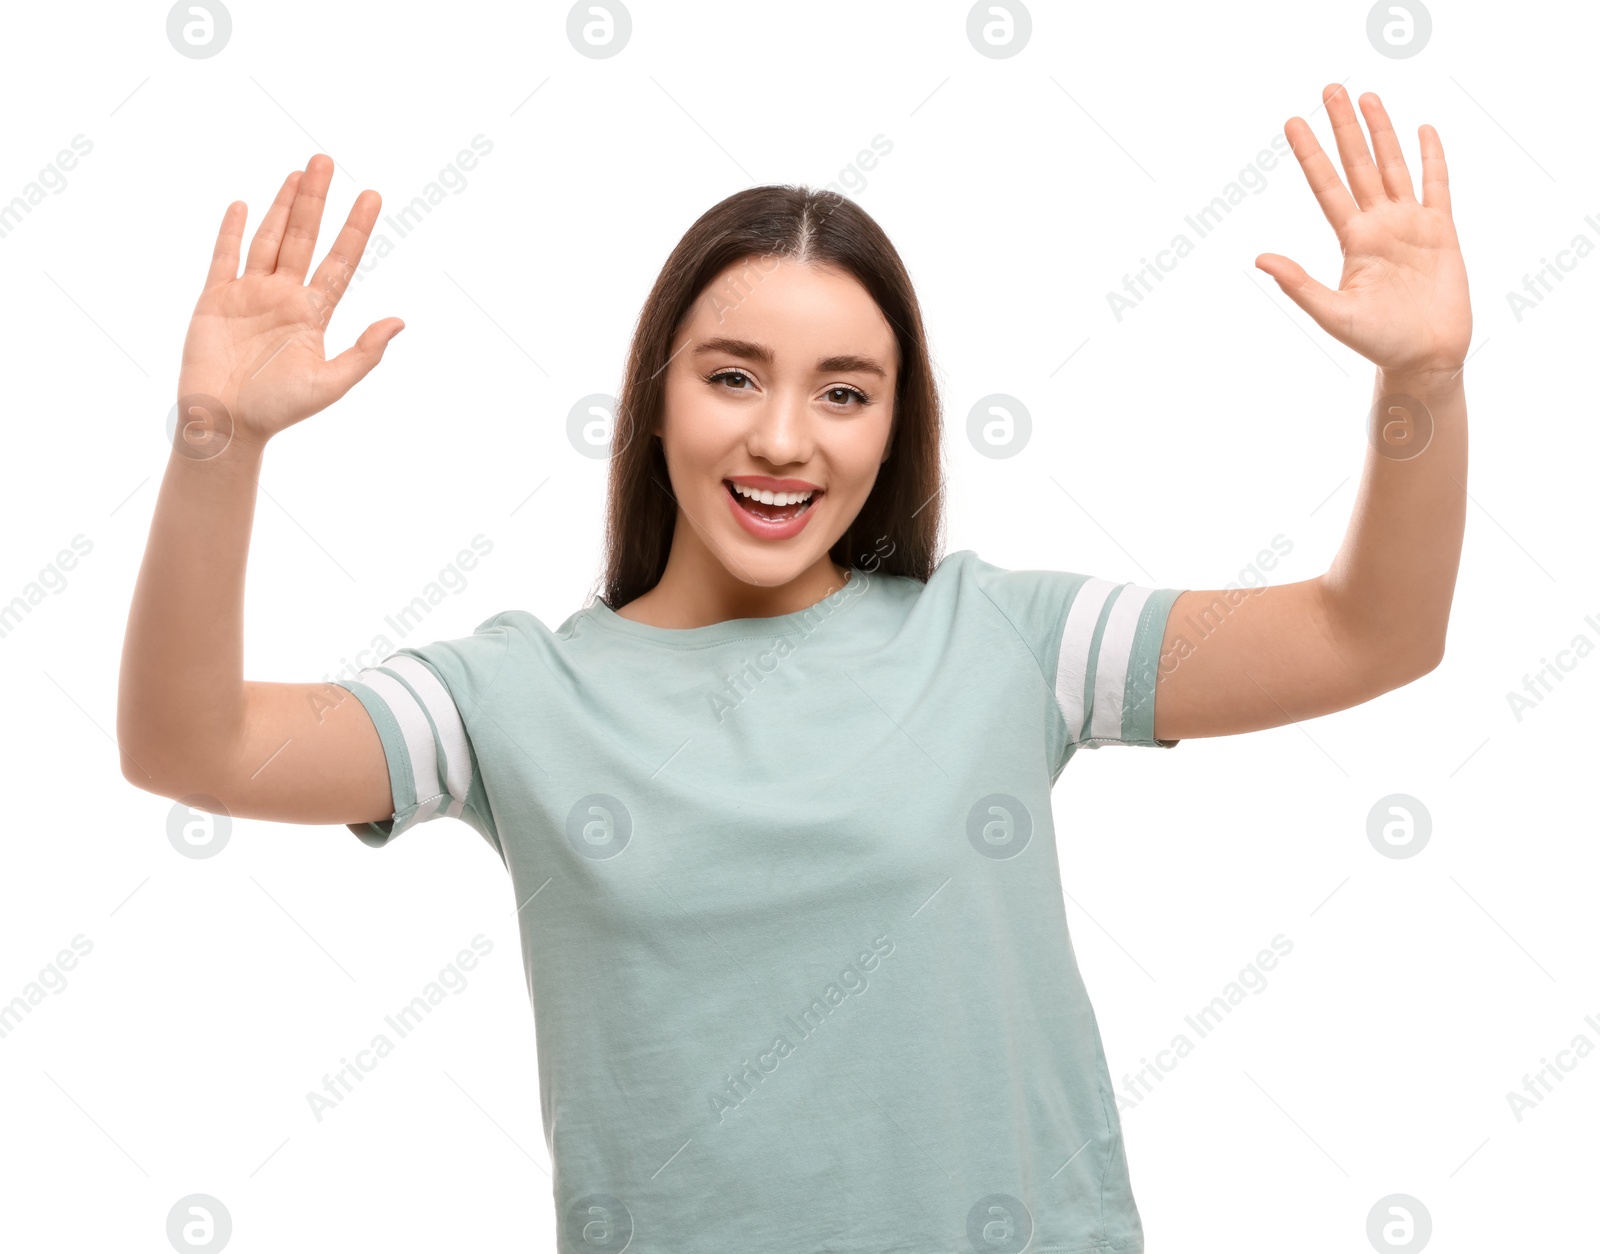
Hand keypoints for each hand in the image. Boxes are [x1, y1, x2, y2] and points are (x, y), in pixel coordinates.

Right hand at [176, 154, 402, 448]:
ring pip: (269, 239)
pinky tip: (245, 204)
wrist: (225, 424)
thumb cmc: (277, 410)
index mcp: (312, 315)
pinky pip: (225, 257)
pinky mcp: (215, 299)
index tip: (372, 195)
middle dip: (315, 200)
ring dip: (282, 205)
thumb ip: (364, 353)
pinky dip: (234, 231)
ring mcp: (249, 295)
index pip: (340, 261)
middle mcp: (284, 297)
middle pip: (303, 237)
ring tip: (298, 172)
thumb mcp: (330, 384)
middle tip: (326, 160)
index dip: (355, 229)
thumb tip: (399, 321)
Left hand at [1256, 85, 1470, 379]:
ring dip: (1381, 132)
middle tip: (1330, 89)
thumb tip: (1259, 258)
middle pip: (1357, 164)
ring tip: (1368, 96)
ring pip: (1392, 166)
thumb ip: (1299, 284)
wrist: (1426, 357)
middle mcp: (1377, 225)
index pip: (1326, 185)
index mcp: (1352, 240)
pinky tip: (1423, 130)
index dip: (1311, 154)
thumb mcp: (1333, 313)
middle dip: (1344, 127)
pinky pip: (1436, 185)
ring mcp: (1409, 225)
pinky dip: (1431, 158)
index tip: (1292, 122)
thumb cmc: (1378, 342)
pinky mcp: (1441, 231)